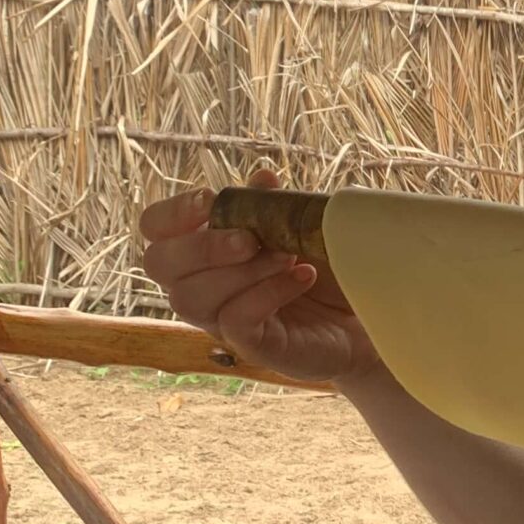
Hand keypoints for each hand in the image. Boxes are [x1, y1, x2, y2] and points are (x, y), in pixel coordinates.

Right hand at [139, 166, 380, 390]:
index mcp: (204, 250)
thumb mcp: (302, 226)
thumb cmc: (326, 265)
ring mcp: (222, 320)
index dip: (171, 214)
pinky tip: (302, 276)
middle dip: (202, 246)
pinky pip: (234, 320)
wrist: (368, 310)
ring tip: (289, 255)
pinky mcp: (251, 346)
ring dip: (241, 270)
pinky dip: (267, 292)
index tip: (209, 199)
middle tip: (251, 238)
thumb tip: (262, 178)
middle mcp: (202, 286)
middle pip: (159, 265)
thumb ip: (274, 205)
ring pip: (191, 297)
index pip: (154, 231)